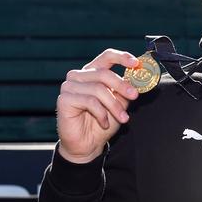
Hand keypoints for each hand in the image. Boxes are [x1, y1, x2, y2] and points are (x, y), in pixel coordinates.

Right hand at [56, 49, 139, 163]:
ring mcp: (69, 86)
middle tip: (134, 96)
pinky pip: (90, 101)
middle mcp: (78, 76)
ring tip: (123, 118)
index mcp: (92, 73)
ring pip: (98, 89)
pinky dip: (101, 113)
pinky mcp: (64, 99)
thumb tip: (138, 77)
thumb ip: (125, 90)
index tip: (136, 63)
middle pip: (104, 74)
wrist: (87, 145)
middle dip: (122, 86)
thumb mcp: (119, 103)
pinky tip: (104, 122)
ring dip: (114, 105)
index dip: (121, 57)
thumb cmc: (103, 122)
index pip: (106, 57)